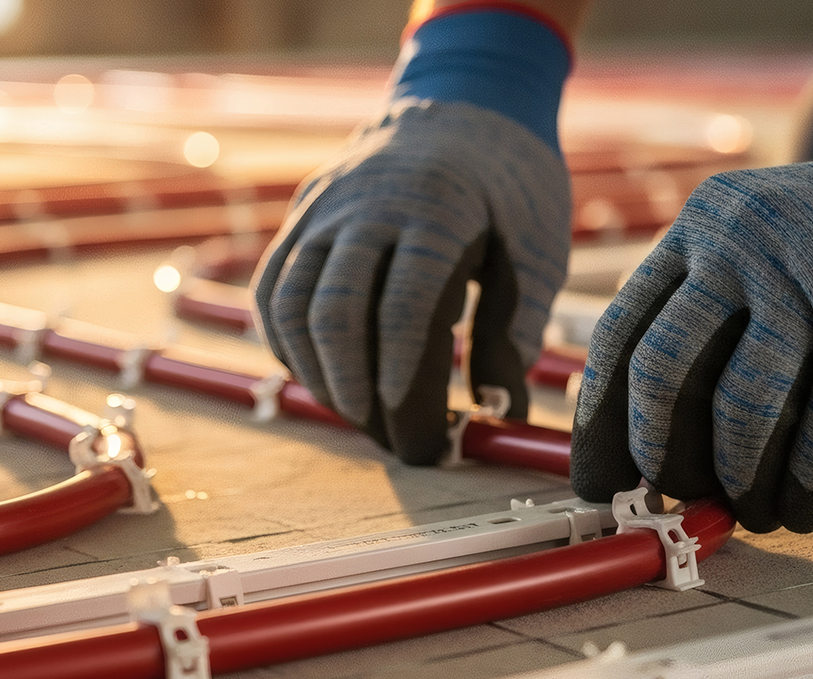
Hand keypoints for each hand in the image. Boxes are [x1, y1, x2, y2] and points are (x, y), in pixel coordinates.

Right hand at [252, 100, 570, 463]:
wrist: (465, 106)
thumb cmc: (510, 186)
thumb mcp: (538, 246)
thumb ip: (518, 324)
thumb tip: (496, 411)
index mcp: (436, 208)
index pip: (402, 300)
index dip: (398, 369)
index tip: (410, 423)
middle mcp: (367, 205)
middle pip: (333, 309)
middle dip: (351, 387)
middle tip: (386, 438)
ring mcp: (324, 209)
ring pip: (290, 303)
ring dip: (313, 371)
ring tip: (353, 414)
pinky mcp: (302, 217)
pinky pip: (273, 289)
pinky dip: (286, 341)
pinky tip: (318, 375)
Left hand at [571, 45, 812, 533]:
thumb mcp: (763, 253)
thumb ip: (708, 325)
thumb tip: (649, 452)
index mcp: (700, 229)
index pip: (623, 335)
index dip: (602, 422)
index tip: (598, 483)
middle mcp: (744, 243)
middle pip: (667, 374)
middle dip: (663, 456)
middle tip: (673, 498)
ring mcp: (812, 276)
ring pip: (743, 408)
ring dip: (738, 481)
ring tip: (749, 514)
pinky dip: (807, 481)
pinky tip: (801, 510)